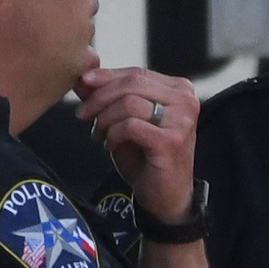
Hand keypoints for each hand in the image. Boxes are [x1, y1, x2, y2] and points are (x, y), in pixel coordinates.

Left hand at [70, 65, 202, 226]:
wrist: (166, 195)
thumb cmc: (146, 155)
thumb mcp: (124, 120)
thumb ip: (107, 96)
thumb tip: (82, 77)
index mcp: (179, 90)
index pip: (136, 73)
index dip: (105, 76)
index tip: (82, 84)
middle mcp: (186, 100)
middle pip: (132, 83)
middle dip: (99, 97)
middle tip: (83, 115)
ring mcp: (181, 121)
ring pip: (128, 103)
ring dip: (104, 119)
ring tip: (99, 134)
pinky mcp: (171, 141)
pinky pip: (129, 126)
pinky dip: (113, 135)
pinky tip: (111, 144)